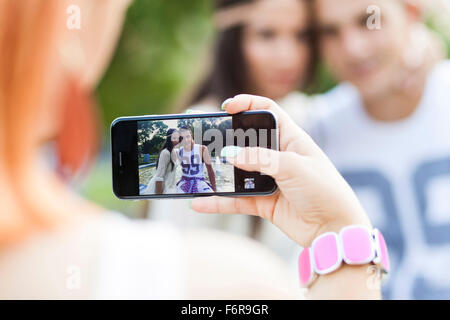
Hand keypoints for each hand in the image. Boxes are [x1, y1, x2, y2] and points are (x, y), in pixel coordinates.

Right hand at [191, 94, 371, 246]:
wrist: (334, 229)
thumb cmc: (324, 190)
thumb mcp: (293, 166)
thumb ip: (260, 159)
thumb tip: (229, 155)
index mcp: (291, 138)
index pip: (268, 111)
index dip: (248, 104)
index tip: (227, 107)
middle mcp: (278, 156)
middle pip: (246, 141)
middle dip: (225, 139)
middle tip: (204, 138)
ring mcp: (269, 179)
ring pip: (237, 172)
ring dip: (218, 172)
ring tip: (197, 170)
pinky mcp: (263, 201)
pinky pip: (236, 198)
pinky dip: (219, 201)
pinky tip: (201, 202)